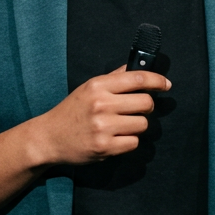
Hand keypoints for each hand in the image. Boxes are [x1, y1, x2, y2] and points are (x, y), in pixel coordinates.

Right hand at [35, 66, 171, 165]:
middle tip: (135, 110)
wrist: (48, 137)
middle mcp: (101, 104)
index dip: (157, 81)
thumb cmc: (71, 111)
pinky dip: (128, 142)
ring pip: (142, 124)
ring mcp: (103, 127)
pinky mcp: (105, 147)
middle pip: (145, 103)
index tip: (165, 85)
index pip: (137, 78)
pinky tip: (115, 138)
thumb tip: (137, 67)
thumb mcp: (88, 88)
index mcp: (98, 86)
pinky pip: (134, 143)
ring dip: (136, 126)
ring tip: (121, 126)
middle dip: (145, 107)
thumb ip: (114, 78)